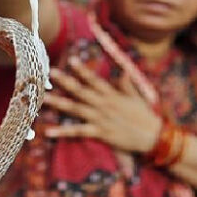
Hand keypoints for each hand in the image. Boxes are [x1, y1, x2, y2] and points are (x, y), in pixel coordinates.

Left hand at [44, 57, 161, 153]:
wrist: (153, 136)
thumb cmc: (145, 116)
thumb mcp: (137, 97)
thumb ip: (126, 84)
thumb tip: (122, 72)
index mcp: (112, 94)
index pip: (94, 79)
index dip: (82, 69)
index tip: (70, 60)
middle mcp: (103, 104)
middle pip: (81, 91)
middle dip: (65, 81)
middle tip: (51, 73)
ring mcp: (100, 118)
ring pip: (76, 109)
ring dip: (59, 103)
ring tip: (44, 98)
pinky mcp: (100, 133)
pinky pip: (78, 131)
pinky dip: (63, 132)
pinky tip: (48, 131)